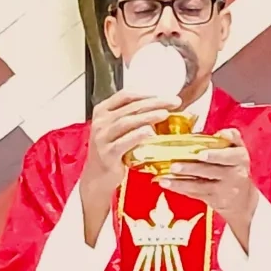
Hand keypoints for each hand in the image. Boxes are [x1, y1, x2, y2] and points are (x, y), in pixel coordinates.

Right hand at [79, 89, 180, 239]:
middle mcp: (100, 122)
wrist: (97, 177)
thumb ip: (132, 117)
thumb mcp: (117, 130)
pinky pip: (125, 141)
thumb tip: (161, 107)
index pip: (125, 95)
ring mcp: (102, 138)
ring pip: (127, 121)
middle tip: (173, 102)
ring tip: (165, 114)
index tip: (164, 95)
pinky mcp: (108, 153)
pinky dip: (139, 135)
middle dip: (154, 102)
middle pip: (130, 106)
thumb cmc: (110, 151)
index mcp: (102, 111)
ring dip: (148, 116)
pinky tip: (152, 132)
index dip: (146, 93)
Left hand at [159, 128, 256, 243]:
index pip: (228, 156)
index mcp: (240, 159)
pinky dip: (179, 188)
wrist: (243, 199)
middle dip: (191, 169)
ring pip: (199, 185)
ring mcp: (223, 190)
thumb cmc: (236, 167)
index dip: (214, 155)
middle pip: (210, 171)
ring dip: (180, 181)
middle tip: (174, 166)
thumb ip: (232, 137)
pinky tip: (166, 183)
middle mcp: (234, 175)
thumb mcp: (239, 151)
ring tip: (164, 178)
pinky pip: (194, 193)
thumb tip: (222, 133)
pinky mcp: (213, 200)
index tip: (200, 154)